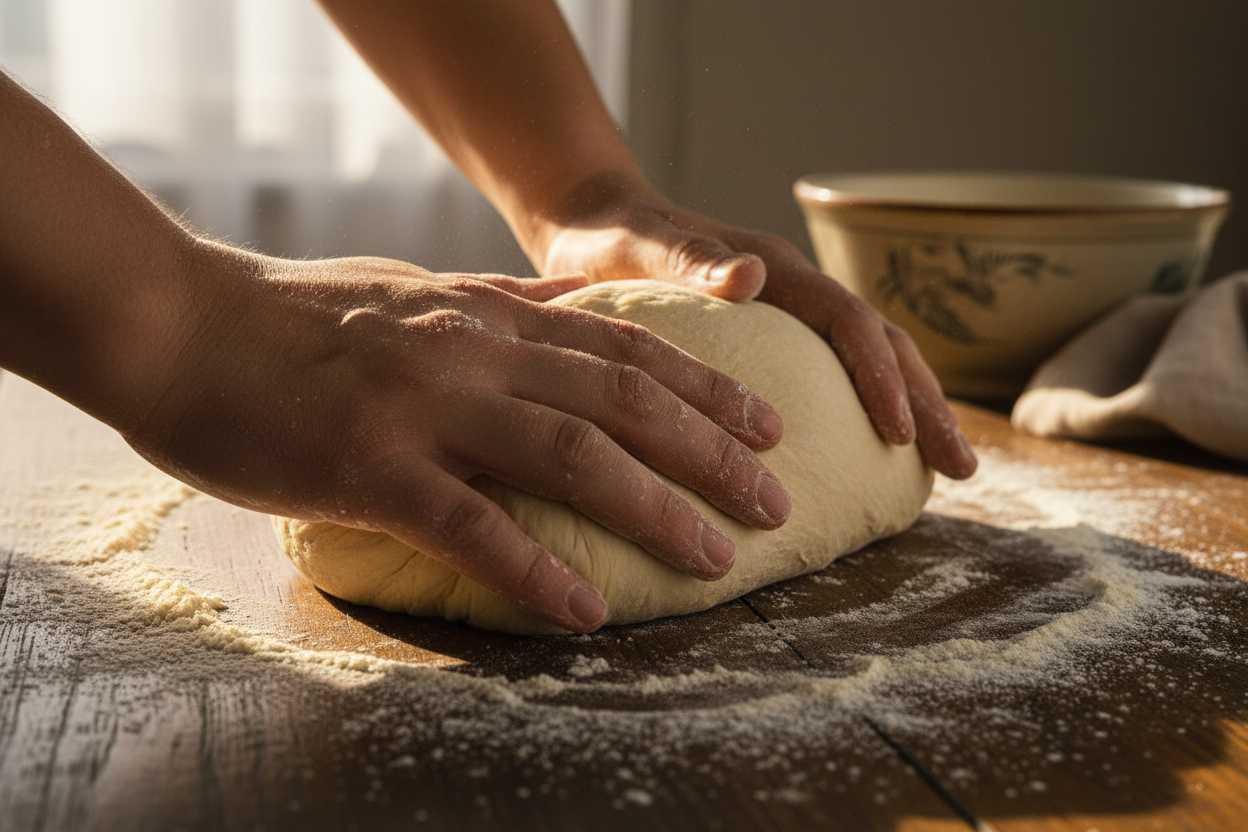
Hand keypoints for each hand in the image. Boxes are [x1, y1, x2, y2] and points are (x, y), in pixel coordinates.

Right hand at [126, 244, 790, 632]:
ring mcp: (423, 409)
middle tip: (777, 501)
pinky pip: (469, 524)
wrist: (177, 323)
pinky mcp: (367, 465)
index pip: (624, 346)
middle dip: (712, 451)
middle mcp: (472, 353)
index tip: (769, 421)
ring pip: (568, 456)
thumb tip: (570, 304)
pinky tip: (584, 613)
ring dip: (653, 509)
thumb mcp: (413, 288)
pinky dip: (532, 570)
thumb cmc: (293, 316)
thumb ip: (498, 301)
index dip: (706, 385)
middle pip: (621, 399)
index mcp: (486, 314)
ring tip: (715, 559)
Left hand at [540, 188, 977, 479]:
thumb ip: (688, 257)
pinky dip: (875, 408)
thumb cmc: (611, 238)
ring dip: (915, 408)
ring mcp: (791, 312)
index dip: (878, 375)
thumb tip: (753, 274)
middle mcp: (795, 287)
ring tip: (949, 468)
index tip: (898, 433)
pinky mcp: (777, 336)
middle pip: (882, 343)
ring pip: (873, 360)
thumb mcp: (638, 245)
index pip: (846, 321)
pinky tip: (886, 454)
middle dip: (925, 403)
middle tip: (963, 468)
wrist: (598, 221)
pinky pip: (840, 374)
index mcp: (773, 269)